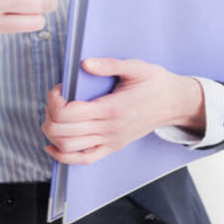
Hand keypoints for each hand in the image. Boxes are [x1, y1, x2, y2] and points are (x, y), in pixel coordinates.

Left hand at [42, 57, 205, 164]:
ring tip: (54, 115)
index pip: (68, 112)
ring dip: (52, 132)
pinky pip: (83, 159)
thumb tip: (85, 64)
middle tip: (55, 99)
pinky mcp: (112, 147)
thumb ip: (109, 65)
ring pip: (68, 146)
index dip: (54, 100)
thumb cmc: (155, 83)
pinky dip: (63, 156)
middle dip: (50, 113)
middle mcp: (109, 129)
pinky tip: (53, 145)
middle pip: (62, 130)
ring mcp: (110, 141)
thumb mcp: (136, 67)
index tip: (59, 88)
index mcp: (112, 108)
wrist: (174, 103)